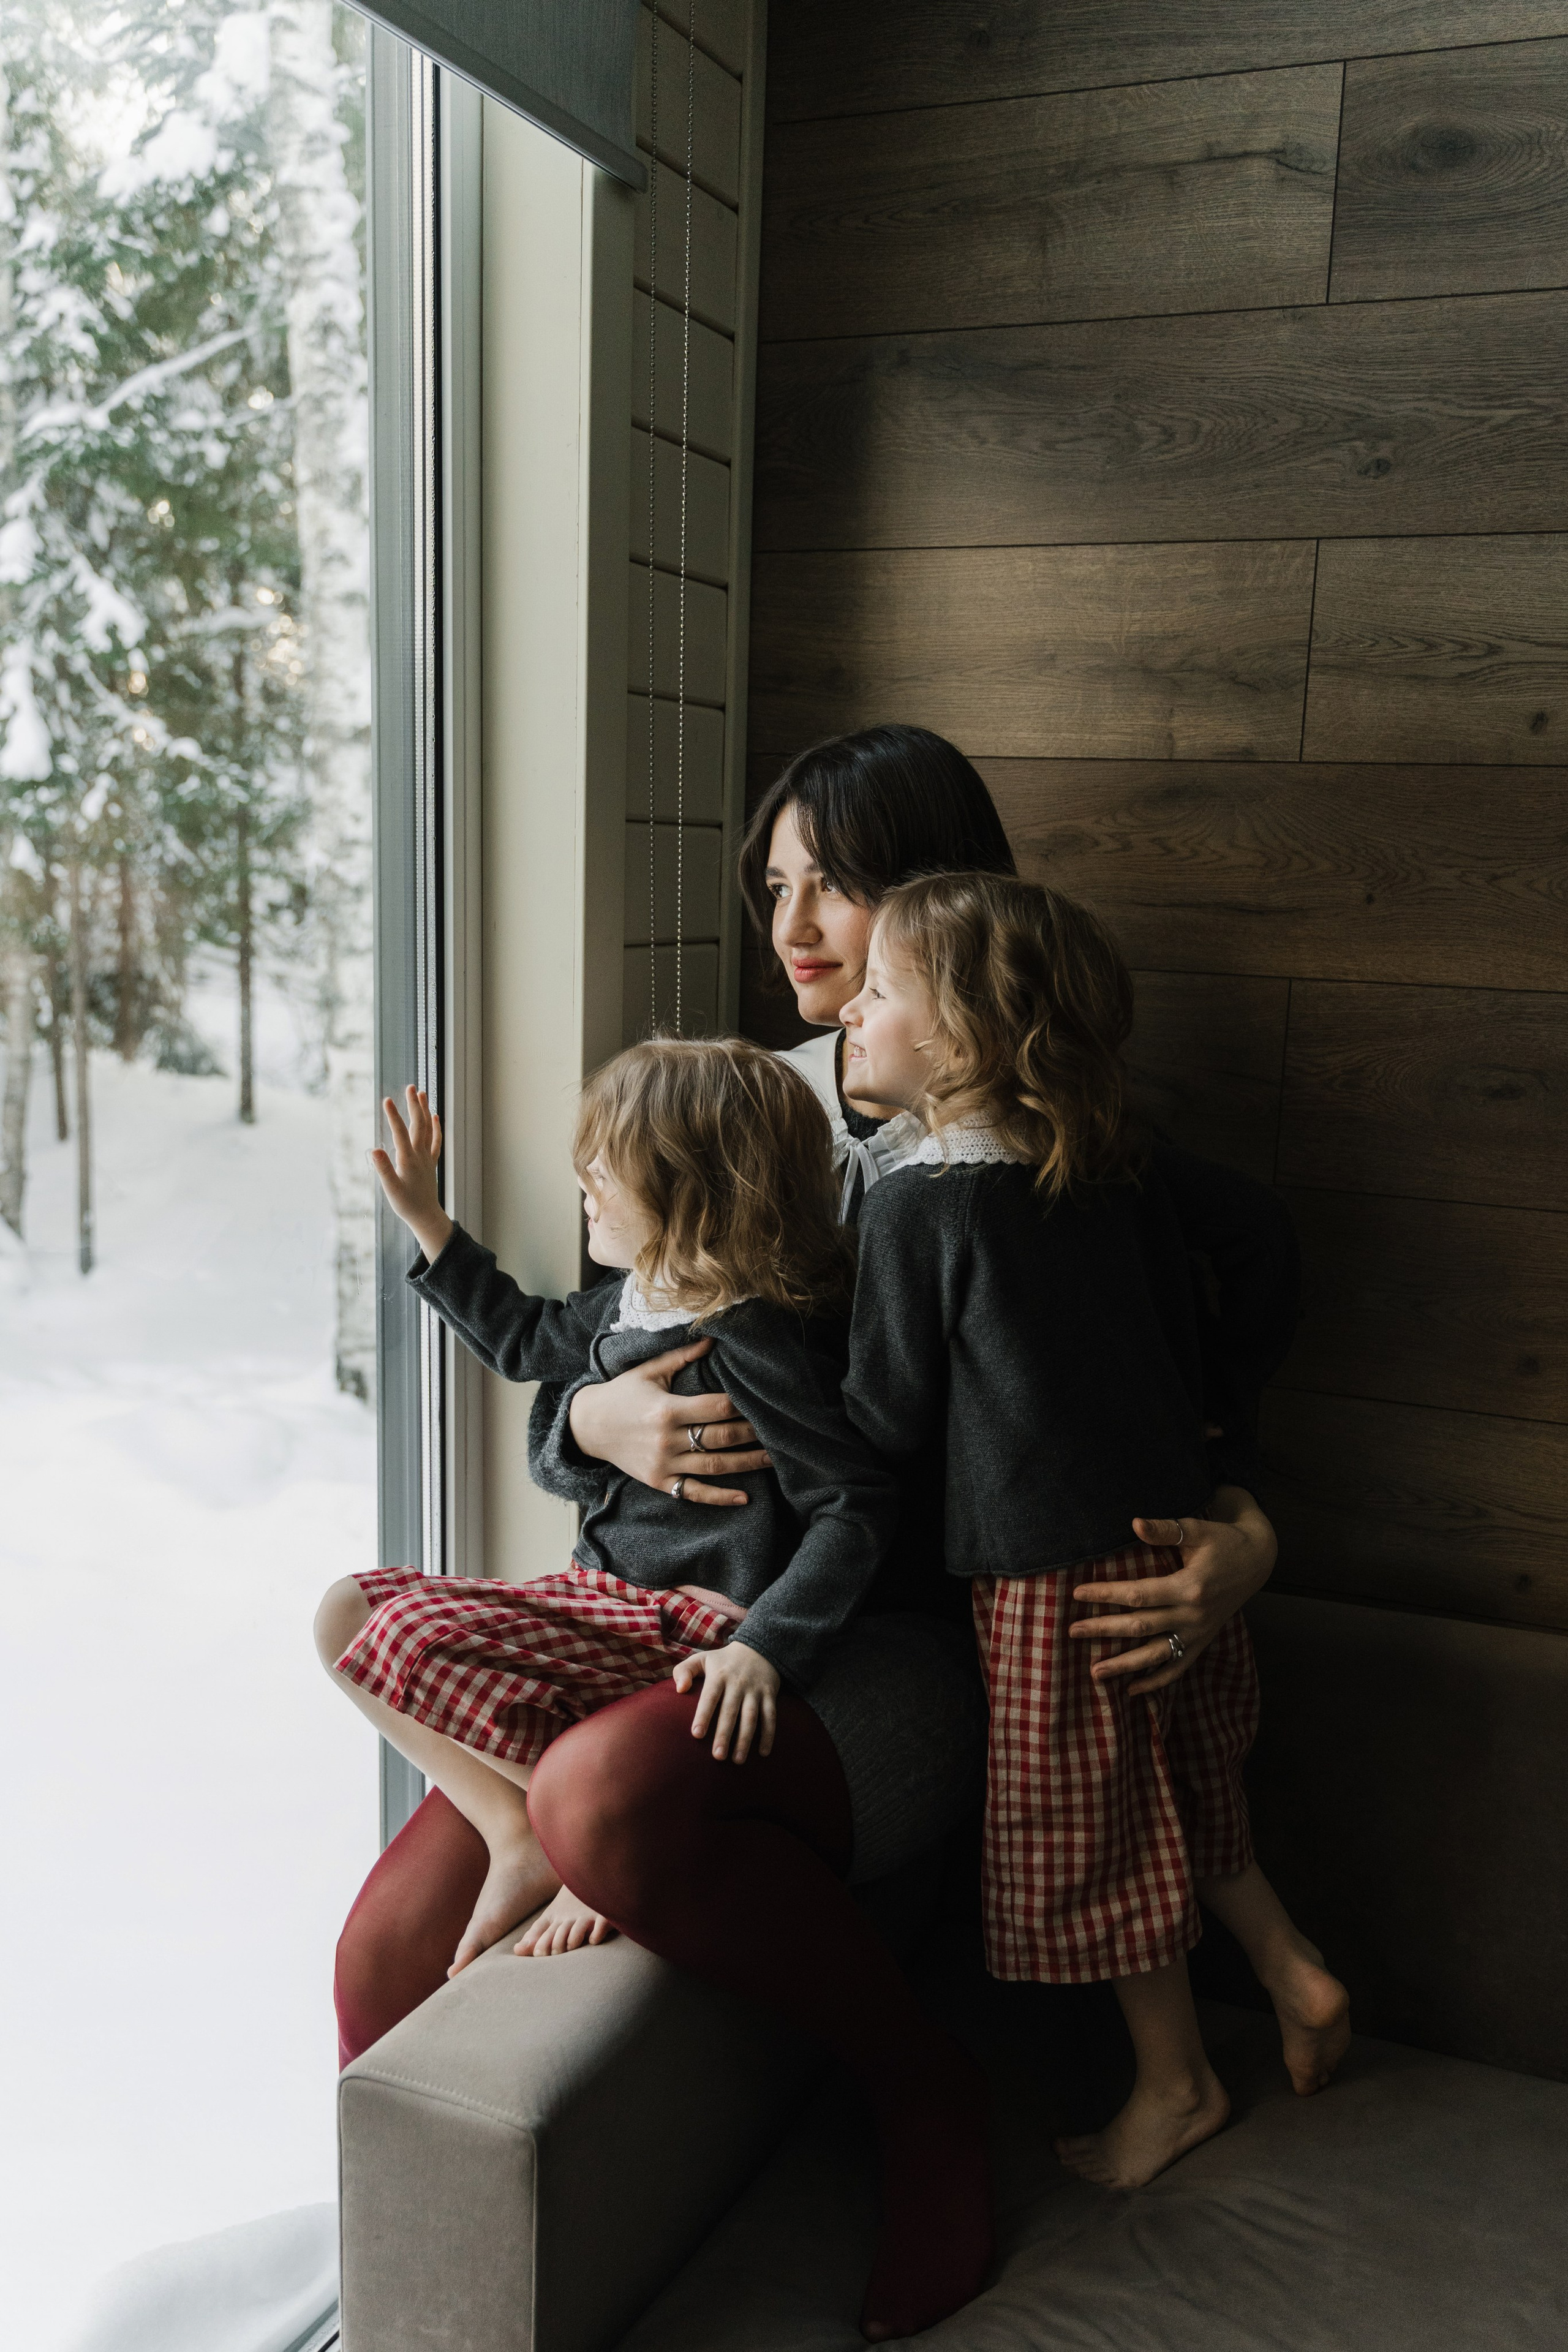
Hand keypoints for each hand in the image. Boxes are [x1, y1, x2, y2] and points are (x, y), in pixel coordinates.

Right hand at [369, 1087, 452, 1265]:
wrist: (425, 1216)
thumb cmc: (406, 1204)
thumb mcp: (391, 1189)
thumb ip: (383, 1169)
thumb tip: (374, 1150)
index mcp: (408, 1159)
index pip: (400, 1132)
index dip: (393, 1116)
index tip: (386, 1100)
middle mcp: (420, 1155)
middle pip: (418, 1125)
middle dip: (413, 1105)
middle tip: (410, 1087)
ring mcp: (427, 1157)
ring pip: (427, 1129)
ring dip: (424, 1110)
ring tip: (420, 1093)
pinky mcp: (430, 1162)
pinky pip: (435, 1141)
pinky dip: (435, 1127)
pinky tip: (434, 1116)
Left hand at [513, 1886, 616, 1957]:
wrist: (594, 1874)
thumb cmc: (571, 1903)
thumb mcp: (552, 1917)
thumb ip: (535, 1935)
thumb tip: (516, 1951)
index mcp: (555, 1915)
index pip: (542, 1930)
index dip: (540, 1943)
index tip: (539, 1954)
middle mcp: (570, 1917)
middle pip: (558, 1934)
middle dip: (554, 1945)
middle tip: (555, 1952)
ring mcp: (588, 1916)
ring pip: (577, 1931)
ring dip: (573, 1940)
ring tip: (572, 1945)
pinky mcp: (606, 1915)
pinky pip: (601, 1925)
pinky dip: (597, 1934)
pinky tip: (593, 1940)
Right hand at [568, 1339, 771, 1505]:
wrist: (588, 1426)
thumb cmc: (622, 1393)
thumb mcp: (649, 1370)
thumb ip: (682, 1356)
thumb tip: (713, 1337)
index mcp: (667, 1409)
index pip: (716, 1407)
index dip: (742, 1405)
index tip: (763, 1401)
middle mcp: (667, 1439)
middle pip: (721, 1437)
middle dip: (753, 1433)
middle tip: (780, 1430)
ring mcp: (664, 1464)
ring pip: (715, 1466)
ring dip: (748, 1463)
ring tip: (775, 1458)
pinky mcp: (659, 1482)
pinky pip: (694, 1493)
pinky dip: (720, 1497)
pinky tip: (745, 1497)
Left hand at [672, 1640, 779, 1761]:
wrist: (758, 1647)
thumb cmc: (723, 1660)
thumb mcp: (702, 1658)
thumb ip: (684, 1671)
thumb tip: (679, 1690)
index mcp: (718, 1676)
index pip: (710, 1697)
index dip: (703, 1715)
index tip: (696, 1734)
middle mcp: (737, 1683)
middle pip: (730, 1711)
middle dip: (724, 1734)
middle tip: (718, 1756)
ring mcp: (755, 1690)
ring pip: (751, 1716)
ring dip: (745, 1739)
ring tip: (737, 1760)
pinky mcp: (769, 1694)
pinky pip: (771, 1716)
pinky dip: (769, 1734)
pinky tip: (763, 1753)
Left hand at [1069, 1487, 1276, 1696]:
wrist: (1257, 1561)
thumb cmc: (1223, 1541)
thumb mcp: (1197, 1530)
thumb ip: (1165, 1530)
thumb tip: (1134, 1524)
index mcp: (1189, 1587)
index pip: (1138, 1594)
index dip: (1106, 1595)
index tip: (1077, 1594)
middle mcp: (1193, 1615)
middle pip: (1140, 1626)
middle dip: (1104, 1630)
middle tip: (1072, 1632)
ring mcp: (1198, 1633)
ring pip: (1156, 1655)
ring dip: (1124, 1665)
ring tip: (1094, 1672)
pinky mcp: (1202, 1642)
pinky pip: (1177, 1667)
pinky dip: (1156, 1681)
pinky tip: (1131, 1690)